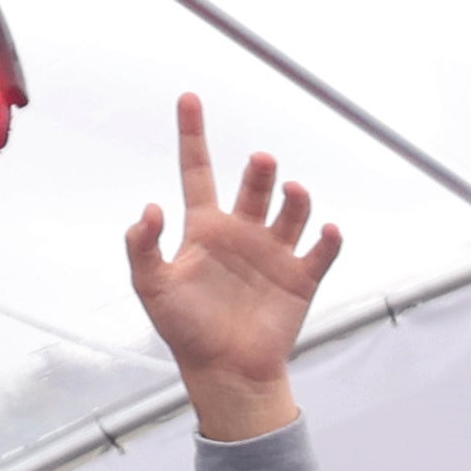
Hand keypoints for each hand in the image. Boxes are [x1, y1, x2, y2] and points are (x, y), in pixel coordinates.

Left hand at [124, 97, 343, 440]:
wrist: (226, 372)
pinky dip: (327, 239)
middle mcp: (241, 233)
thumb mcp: (151, 288)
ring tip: (293, 194)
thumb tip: (149, 209)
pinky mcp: (301, 278)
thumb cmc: (185, 330)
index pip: (197, 170)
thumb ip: (142, 247)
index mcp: (204, 229)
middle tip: (261, 162)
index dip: (192, 134)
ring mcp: (274, 254)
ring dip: (295, 198)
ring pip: (290, 211)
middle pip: (253, 186)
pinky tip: (325, 231)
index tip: (189, 98)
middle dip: (260, 171)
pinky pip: (320, 251)